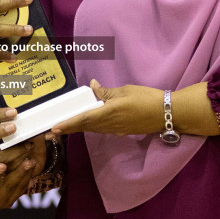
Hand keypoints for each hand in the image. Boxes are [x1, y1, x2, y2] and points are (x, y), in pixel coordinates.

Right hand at [0, 106, 48, 168]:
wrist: (40, 158)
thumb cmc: (33, 139)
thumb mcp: (33, 129)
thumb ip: (31, 124)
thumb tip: (36, 120)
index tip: (14, 112)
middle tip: (13, 127)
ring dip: (15, 151)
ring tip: (29, 146)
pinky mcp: (6, 171)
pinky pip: (9, 171)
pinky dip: (21, 166)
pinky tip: (30, 161)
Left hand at [0, 151, 39, 211]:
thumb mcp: (3, 172)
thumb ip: (16, 174)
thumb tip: (35, 176)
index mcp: (6, 200)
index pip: (18, 188)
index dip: (26, 176)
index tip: (33, 162)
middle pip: (7, 188)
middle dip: (17, 175)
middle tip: (26, 162)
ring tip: (3, 166)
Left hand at [48, 80, 164, 136]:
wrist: (167, 114)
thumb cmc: (147, 98)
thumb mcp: (125, 91)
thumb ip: (106, 92)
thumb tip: (92, 87)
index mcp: (109, 113)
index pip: (84, 119)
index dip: (68, 124)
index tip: (54, 128)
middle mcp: (110, 124)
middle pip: (85, 127)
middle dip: (69, 128)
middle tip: (51, 131)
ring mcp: (116, 130)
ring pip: (93, 129)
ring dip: (78, 128)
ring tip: (65, 127)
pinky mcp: (122, 130)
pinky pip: (101, 129)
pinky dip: (90, 126)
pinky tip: (86, 122)